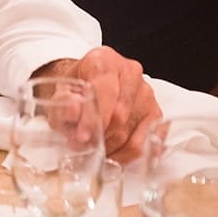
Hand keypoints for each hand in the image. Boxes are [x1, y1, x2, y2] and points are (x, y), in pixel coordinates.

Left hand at [34, 46, 162, 162]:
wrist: (87, 83)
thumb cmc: (76, 87)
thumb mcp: (61, 92)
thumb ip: (63, 101)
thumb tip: (74, 111)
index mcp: (105, 60)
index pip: (105, 92)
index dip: (93, 119)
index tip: (81, 138)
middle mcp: (131, 73)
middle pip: (120, 116)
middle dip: (100, 138)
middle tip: (83, 149)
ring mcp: (147, 94)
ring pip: (133, 134)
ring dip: (112, 150)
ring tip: (95, 152)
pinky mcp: (156, 113)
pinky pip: (147, 143)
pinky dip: (128, 155)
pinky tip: (113, 156)